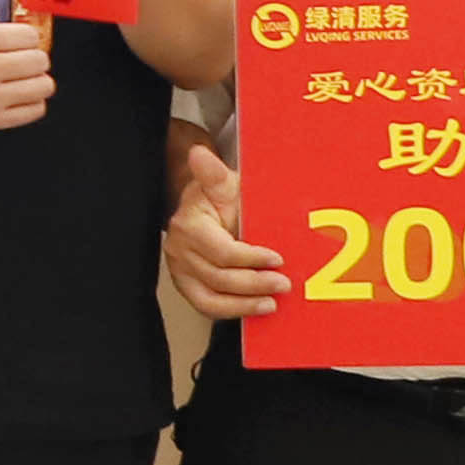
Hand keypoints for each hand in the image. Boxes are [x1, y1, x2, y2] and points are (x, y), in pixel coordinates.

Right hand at [0, 4, 57, 132]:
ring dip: (35, 79)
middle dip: (32, 57)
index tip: (10, 39)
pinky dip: (31, 101)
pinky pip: (37, 110)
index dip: (25, 36)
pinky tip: (12, 91)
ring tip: (16, 74)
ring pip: (43, 86)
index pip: (31, 37)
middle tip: (15, 57)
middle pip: (40, 62)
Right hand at [164, 148, 290, 318]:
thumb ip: (212, 173)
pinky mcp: (187, 286)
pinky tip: (254, 309)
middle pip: (219, 278)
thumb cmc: (216, 199)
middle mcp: (180, 252)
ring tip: (271, 303)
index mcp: (189, 226)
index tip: (277, 259)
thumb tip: (199, 153)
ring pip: (211, 298)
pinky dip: (232, 311)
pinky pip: (207, 307)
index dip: (251, 259)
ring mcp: (181, 272)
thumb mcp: (221, 183)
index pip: (222, 252)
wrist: (201, 212)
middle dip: (254, 283)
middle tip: (284, 283)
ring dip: (244, 304)